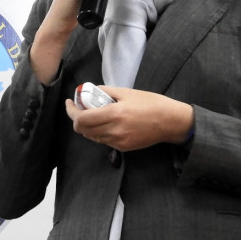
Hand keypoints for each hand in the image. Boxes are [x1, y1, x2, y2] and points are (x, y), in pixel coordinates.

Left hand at [65, 86, 193, 151]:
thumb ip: (106, 92)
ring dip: (88, 126)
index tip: (70, 103)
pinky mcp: (123, 148)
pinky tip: (107, 123)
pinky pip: (104, 141)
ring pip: (92, 137)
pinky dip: (100, 132)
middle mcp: (113, 131)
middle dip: (77, 119)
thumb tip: (90, 91)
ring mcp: (118, 142)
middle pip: (83, 130)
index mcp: (114, 114)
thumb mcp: (127, 92)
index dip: (71, 111)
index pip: (81, 119)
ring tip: (94, 114)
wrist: (170, 122)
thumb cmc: (151, 103)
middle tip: (80, 108)